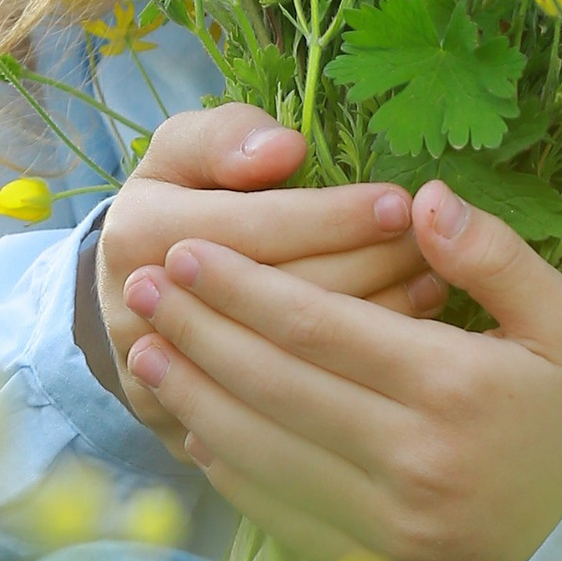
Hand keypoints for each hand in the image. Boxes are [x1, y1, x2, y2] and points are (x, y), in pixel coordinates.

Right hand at [97, 106, 443, 444]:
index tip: (398, 203)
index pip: (253, 229)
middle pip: (276, 297)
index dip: (331, 216)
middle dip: (366, 266)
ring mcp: (168, 376)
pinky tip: (404, 340)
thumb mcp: (184, 153)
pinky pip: (287, 407)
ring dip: (374, 319)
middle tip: (428, 248)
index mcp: (139, 233)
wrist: (132, 304)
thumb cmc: (181, 206)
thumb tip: (287, 151)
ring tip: (429, 284)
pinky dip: (355, 372)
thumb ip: (226, 137)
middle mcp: (144, 309)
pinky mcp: (198, 424)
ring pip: (292, 358)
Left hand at [120, 178, 561, 560]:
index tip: (187, 252)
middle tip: (142, 288)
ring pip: (267, 452)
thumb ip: (492, 256)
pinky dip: (235, 472)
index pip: (317, 327)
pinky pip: (287, 515)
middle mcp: (417, 460)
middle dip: (199, 332)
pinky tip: (199, 429)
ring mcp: (396, 525)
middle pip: (276, 386)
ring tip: (145, 352)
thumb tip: (419, 198)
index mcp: (457, 387)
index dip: (241, 286)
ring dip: (196, 399)